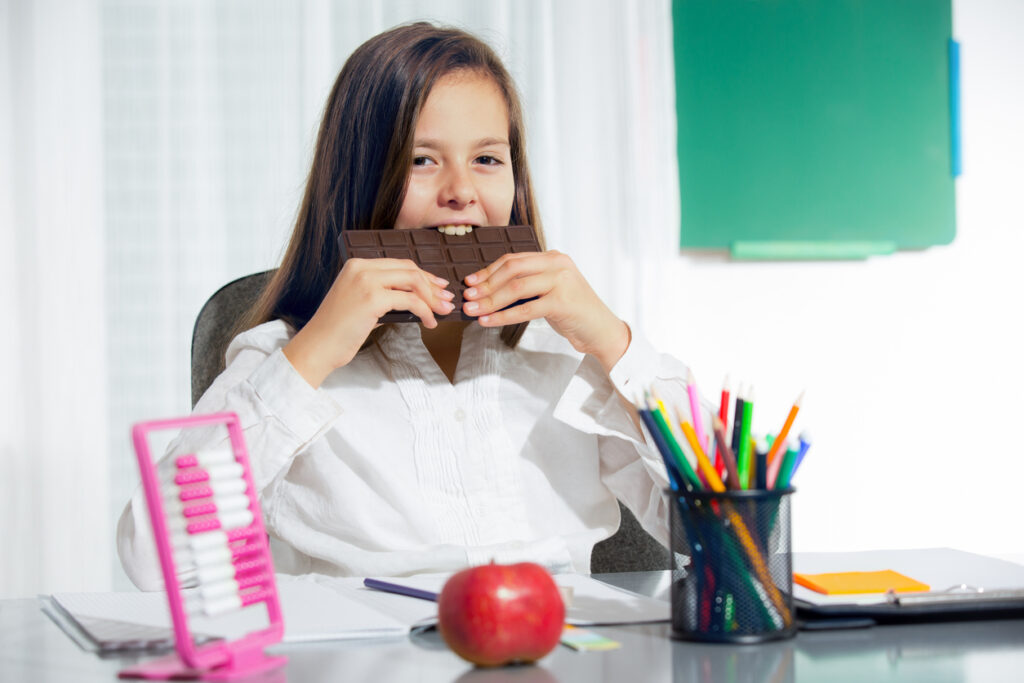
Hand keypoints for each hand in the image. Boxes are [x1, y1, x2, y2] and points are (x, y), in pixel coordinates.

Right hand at [284, 258, 454, 386]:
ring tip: (443, 311)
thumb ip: (383, 295)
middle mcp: (361, 267)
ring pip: (413, 281)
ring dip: (432, 298)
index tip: (438, 286)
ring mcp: (366, 281)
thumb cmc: (338, 331)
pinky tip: (429, 323)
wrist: (317, 346)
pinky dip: (424, 311)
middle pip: (409, 269)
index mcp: (357, 265)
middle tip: (447, 299)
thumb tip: (415, 298)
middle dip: (432, 285)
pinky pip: (410, 300)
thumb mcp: (360, 304)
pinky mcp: (372, 298)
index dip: (423, 274)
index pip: (399, 264)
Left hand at [462, 251, 629, 371]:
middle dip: (485, 285)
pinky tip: (488, 322)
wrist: (602, 331)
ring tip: (472, 311)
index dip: (488, 271)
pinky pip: (525, 309)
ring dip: (490, 301)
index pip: (513, 259)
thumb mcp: (550, 291)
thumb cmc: (574, 313)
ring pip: (516, 288)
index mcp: (553, 257)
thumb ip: (528, 285)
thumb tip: (489, 290)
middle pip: (511, 270)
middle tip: (467, 298)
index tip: (470, 282)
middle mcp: (557, 264)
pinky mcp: (562, 302)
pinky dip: (503, 316)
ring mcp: (561, 281)